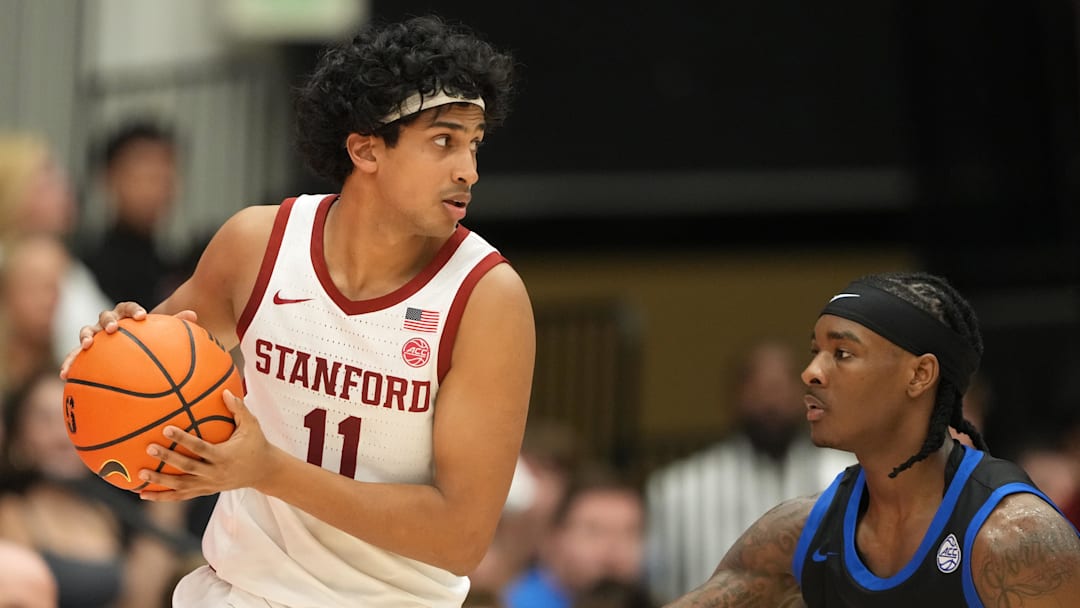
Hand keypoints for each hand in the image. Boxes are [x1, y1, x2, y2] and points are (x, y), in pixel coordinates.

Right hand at [58, 304, 197, 378]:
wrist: (128, 353)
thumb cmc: (148, 343)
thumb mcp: (162, 336)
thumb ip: (175, 324)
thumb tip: (193, 315)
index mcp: (126, 316)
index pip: (128, 307)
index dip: (133, 310)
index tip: (141, 317)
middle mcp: (108, 322)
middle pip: (105, 315)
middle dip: (108, 320)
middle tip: (113, 328)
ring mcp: (94, 336)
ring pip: (86, 330)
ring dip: (85, 336)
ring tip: (86, 346)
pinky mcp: (83, 353)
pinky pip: (74, 356)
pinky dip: (69, 362)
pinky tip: (64, 375)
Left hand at [138, 389, 278, 501]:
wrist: (264, 472)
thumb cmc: (256, 444)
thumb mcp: (252, 425)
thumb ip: (238, 408)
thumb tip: (224, 391)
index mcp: (225, 456)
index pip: (200, 447)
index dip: (183, 439)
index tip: (166, 429)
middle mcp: (215, 472)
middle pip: (187, 467)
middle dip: (167, 458)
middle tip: (148, 448)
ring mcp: (209, 484)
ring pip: (181, 485)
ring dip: (160, 481)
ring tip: (140, 473)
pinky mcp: (205, 491)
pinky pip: (181, 495)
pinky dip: (162, 496)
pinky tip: (143, 493)